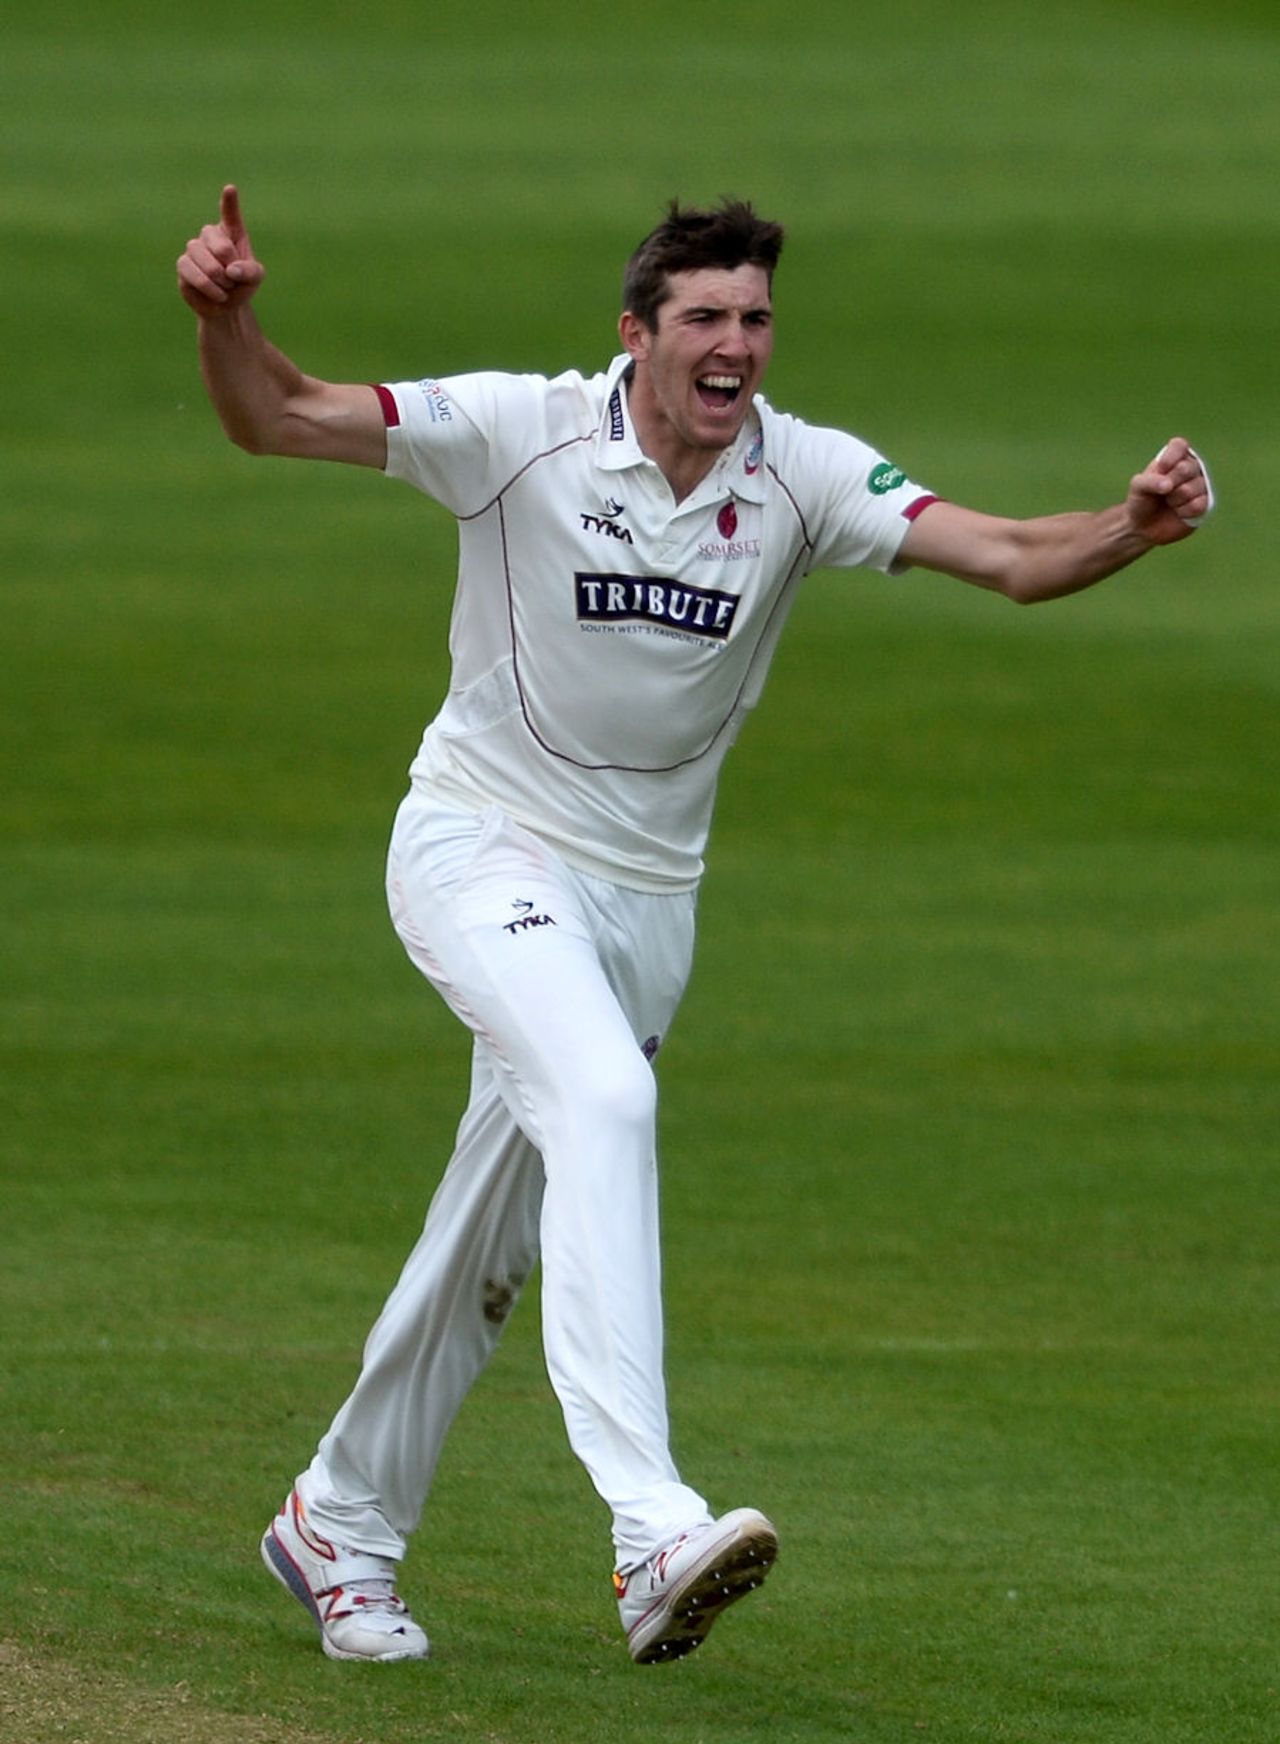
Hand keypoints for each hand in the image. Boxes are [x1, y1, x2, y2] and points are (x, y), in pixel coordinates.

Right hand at [176, 184, 265, 316]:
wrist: (225, 307)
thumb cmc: (241, 286)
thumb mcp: (255, 278)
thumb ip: (250, 271)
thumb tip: (231, 270)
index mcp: (231, 232)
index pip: (230, 214)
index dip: (229, 202)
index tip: (230, 190)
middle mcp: (210, 236)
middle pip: (220, 245)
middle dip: (230, 268)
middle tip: (233, 279)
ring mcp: (194, 248)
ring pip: (202, 258)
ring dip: (218, 280)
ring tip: (225, 288)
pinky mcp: (183, 264)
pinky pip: (191, 271)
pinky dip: (207, 287)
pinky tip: (217, 294)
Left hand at [1125, 438, 1212, 544]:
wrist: (1143, 526)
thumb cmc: (1141, 500)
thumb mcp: (1138, 486)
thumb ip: (1150, 480)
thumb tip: (1169, 485)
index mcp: (1175, 457)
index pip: (1179, 445)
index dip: (1170, 457)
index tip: (1159, 469)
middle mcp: (1191, 467)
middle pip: (1186, 468)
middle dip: (1169, 483)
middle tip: (1163, 491)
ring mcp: (1200, 485)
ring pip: (1190, 489)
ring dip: (1174, 500)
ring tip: (1170, 502)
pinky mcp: (1205, 503)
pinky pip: (1197, 505)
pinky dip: (1182, 511)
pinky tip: (1178, 512)